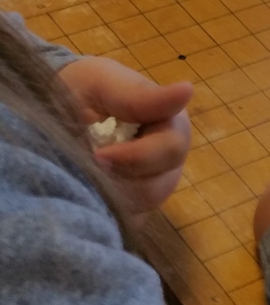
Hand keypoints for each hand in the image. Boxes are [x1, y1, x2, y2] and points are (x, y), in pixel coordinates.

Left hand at [59, 57, 192, 214]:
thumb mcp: (101, 82)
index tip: (99, 154)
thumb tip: (187, 90)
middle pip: (160, 186)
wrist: (47, 115)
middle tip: (87, 165)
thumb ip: (139, 94)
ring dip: (111, 194)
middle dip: (120, 177)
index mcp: (168, 123)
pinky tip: (88, 192)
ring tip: (82, 175)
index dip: (135, 156)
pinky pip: (127, 223)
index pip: (171, 149)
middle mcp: (167, 160)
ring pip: (142, 208)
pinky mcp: (132, 212)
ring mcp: (150, 188)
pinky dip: (106, 213)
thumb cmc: (78, 91)